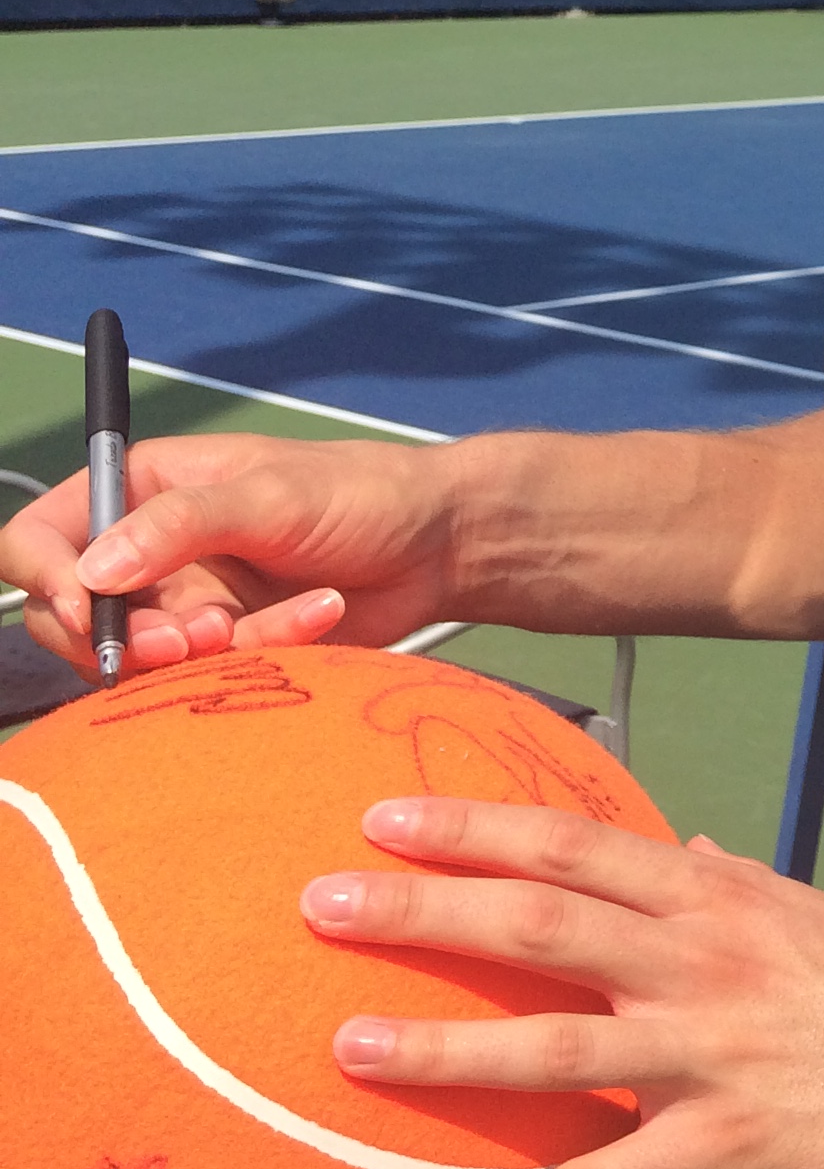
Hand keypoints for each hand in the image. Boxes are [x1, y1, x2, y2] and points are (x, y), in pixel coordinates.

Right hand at [0, 434, 458, 676]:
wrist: (438, 544)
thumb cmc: (359, 494)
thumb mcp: (270, 495)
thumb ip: (179, 527)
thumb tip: (91, 572)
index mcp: (140, 490)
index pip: (40, 538)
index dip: (48, 579)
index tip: (88, 611)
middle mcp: (147, 551)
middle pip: (70, 617)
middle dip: (119, 637)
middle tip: (190, 639)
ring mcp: (182, 606)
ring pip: (135, 661)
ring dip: (193, 655)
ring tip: (250, 627)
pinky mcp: (224, 652)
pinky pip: (206, 679)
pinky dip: (262, 654)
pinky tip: (318, 615)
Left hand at [303, 799, 823, 1168]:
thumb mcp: (811, 911)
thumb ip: (731, 885)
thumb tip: (680, 849)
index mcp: (717, 896)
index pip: (575, 845)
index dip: (476, 827)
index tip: (385, 814)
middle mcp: (702, 958)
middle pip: (540, 922)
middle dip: (425, 909)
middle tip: (322, 900)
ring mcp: (709, 1052)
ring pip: (553, 1045)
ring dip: (443, 1050)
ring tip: (346, 1051)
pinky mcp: (725, 1146)